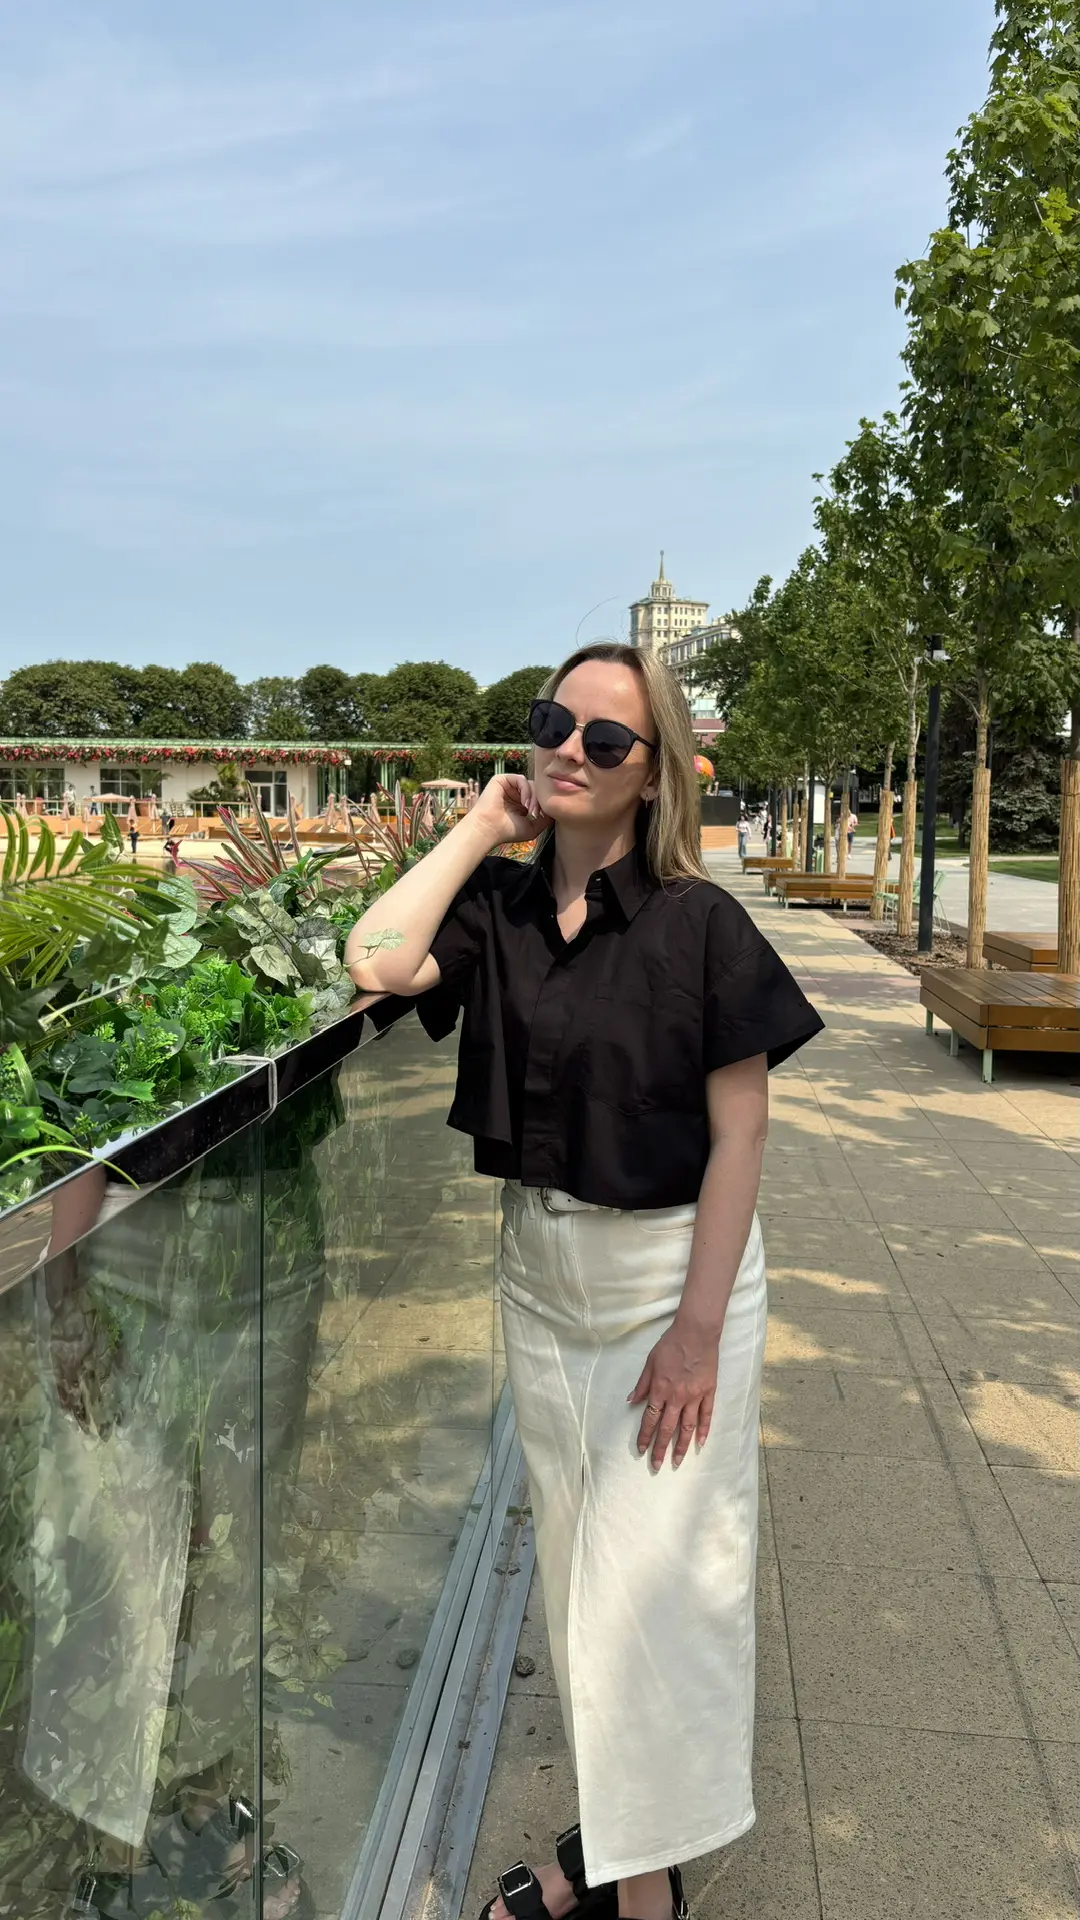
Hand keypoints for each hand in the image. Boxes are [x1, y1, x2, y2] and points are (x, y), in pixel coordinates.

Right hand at [471, 774, 550, 849]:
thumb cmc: (507, 831)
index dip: (544, 805)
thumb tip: (555, 811)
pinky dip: (526, 790)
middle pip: (537, 789)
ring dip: (534, 797)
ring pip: (531, 784)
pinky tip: (524, 803)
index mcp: (521, 803)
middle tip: (536, 814)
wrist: (489, 829)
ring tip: (530, 811)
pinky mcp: (501, 779)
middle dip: (540, 801)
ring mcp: (508, 786)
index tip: (544, 817)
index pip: (539, 797)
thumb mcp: (533, 828)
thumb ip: (545, 819)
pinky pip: (521, 779)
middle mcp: (515, 793)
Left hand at [627, 1318, 719, 1468]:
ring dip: (681, 1446)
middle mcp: (677, 1397)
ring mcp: (695, 1396)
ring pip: (687, 1428)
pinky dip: (703, 1431)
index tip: (641, 1450)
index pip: (650, 1419)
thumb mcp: (650, 1362)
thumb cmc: (671, 1344)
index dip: (645, 1436)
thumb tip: (631, 1401)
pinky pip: (706, 1416)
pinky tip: (700, 1444)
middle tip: (656, 1465)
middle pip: (667, 1429)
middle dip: (660, 1448)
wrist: (696, 1332)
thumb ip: (642, 1384)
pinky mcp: (709, 1392)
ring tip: (676, 1462)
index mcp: (660, 1389)